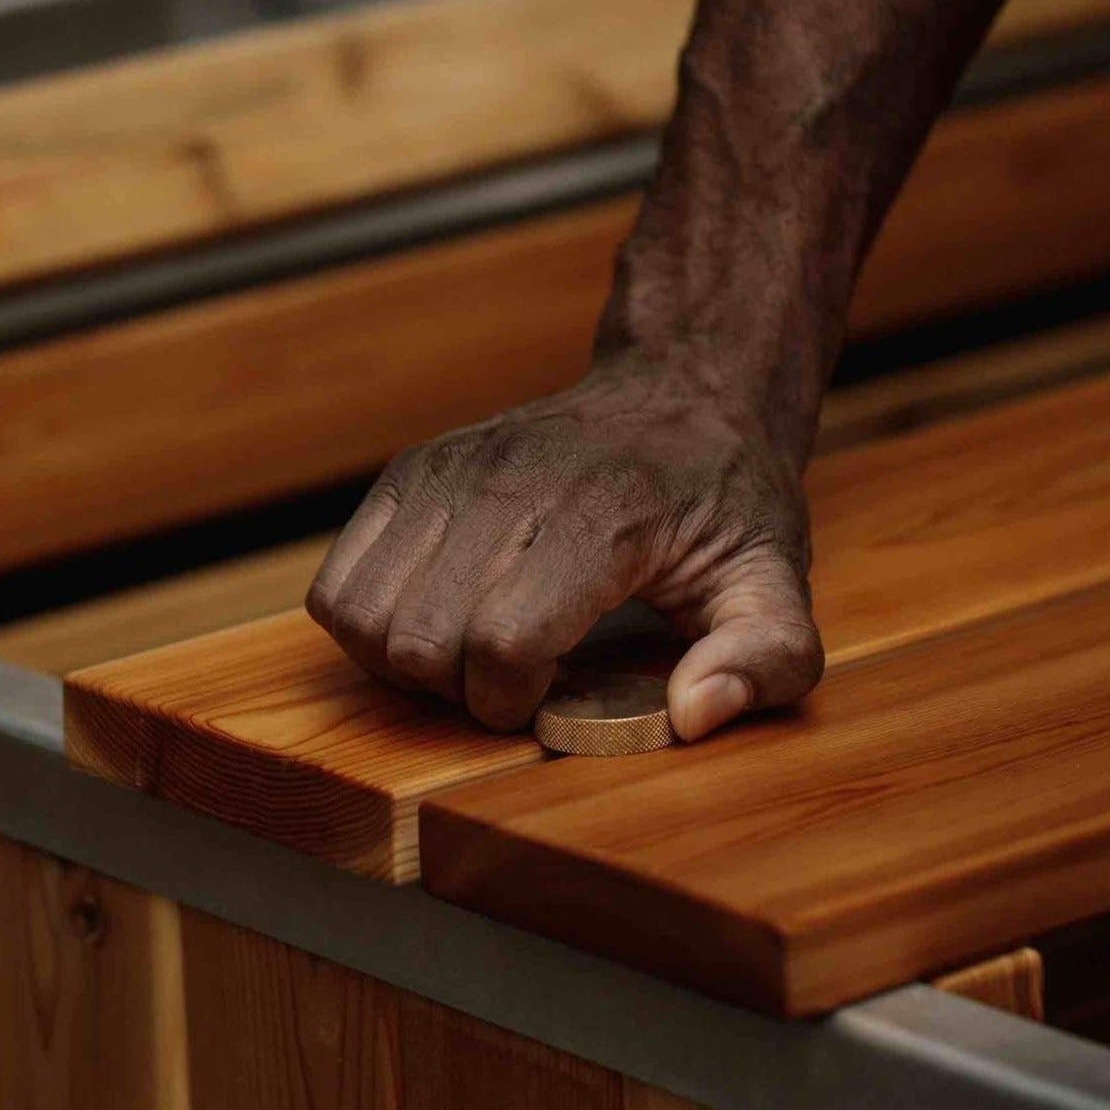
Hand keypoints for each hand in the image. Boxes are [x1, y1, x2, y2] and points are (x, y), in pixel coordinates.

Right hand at [307, 359, 824, 739]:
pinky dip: (369, 623)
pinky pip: (336, 582)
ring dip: (406, 662)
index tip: (555, 692)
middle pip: (418, 640)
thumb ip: (763, 660)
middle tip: (516, 677)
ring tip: (473, 652)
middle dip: (458, 691)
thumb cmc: (725, 500)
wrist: (683, 394)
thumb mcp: (773, 582)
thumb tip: (694, 714)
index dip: (515, 700)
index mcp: (599, 519)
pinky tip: (440, 619)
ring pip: (361, 615)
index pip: (501, 641)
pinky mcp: (412, 471)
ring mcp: (449, 471)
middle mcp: (508, 484)